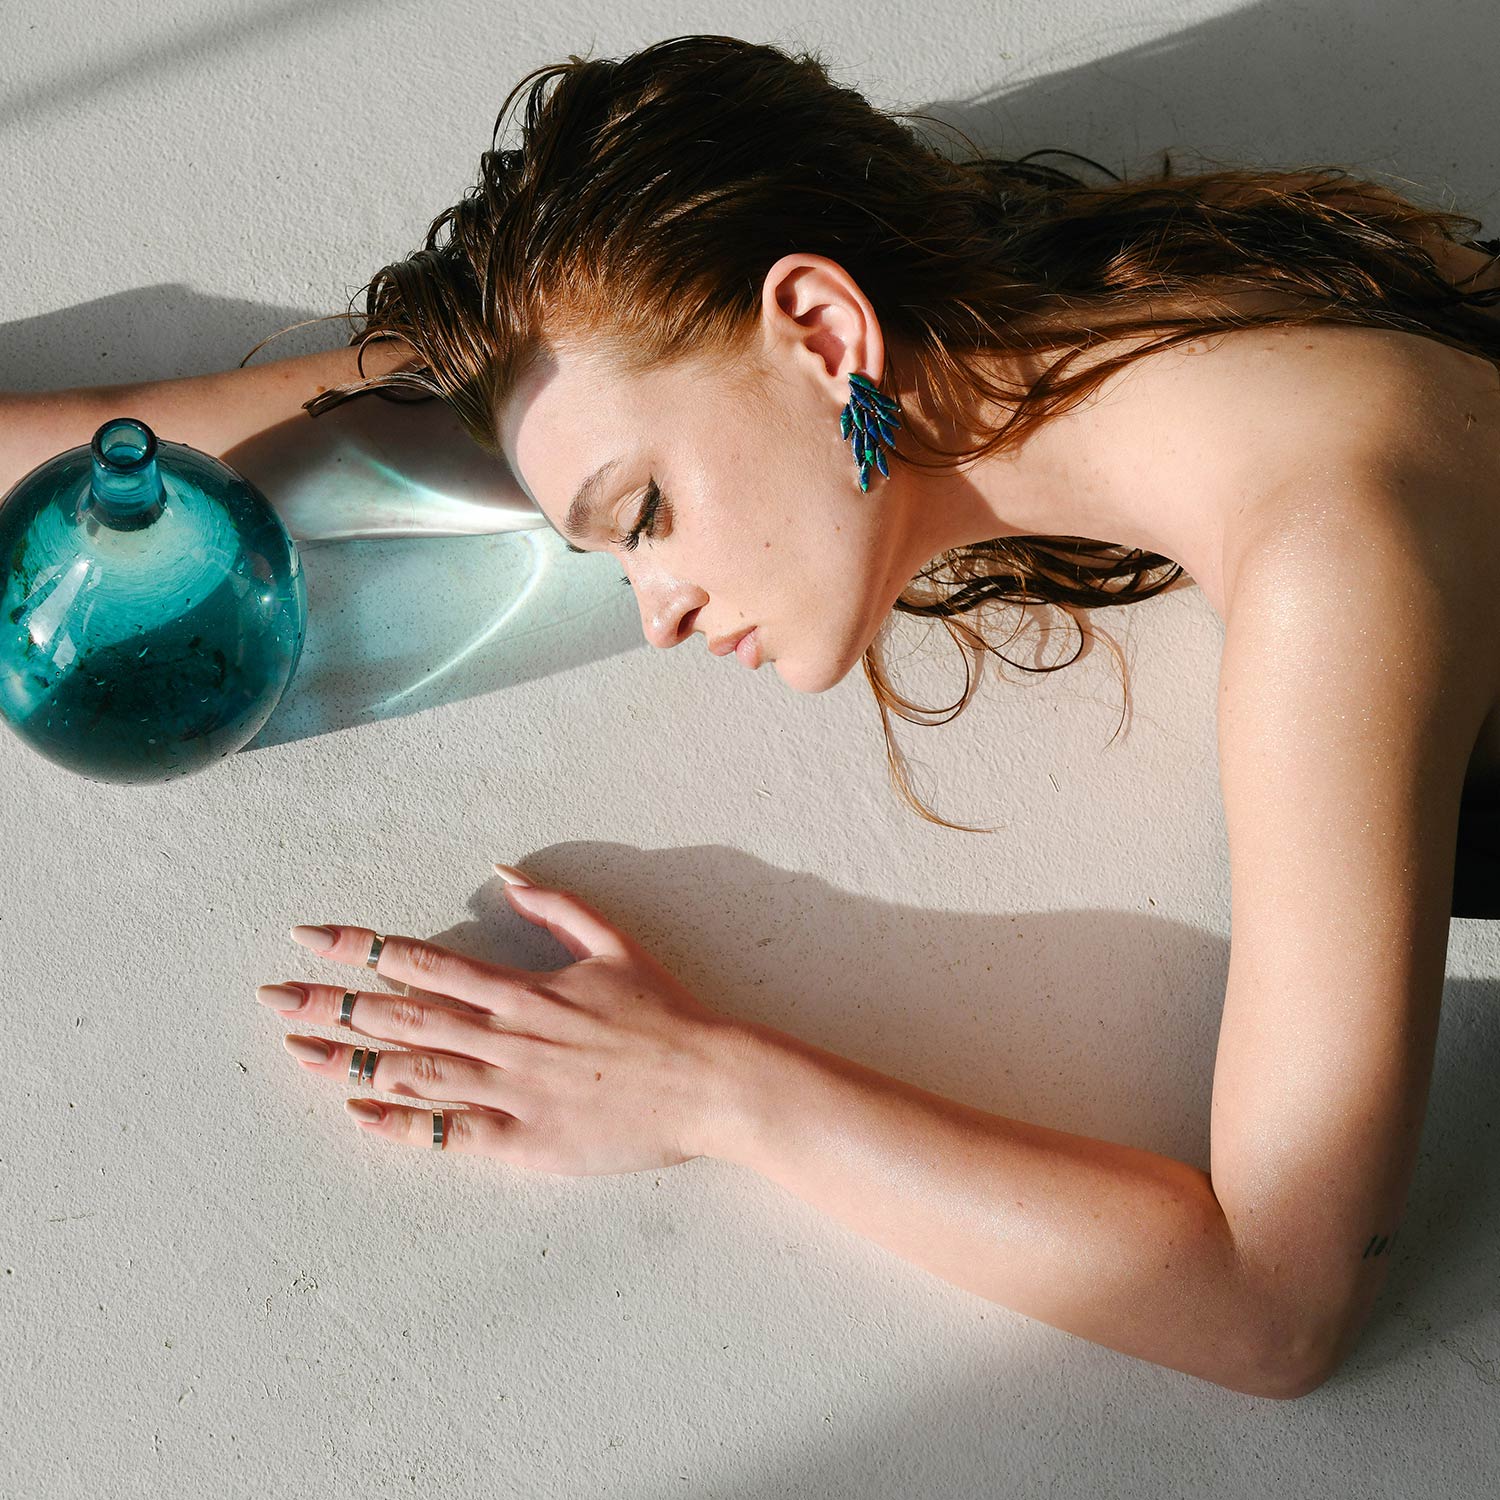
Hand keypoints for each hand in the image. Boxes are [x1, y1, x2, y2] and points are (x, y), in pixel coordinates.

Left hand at [257, 869, 747, 1175]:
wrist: (709, 1082)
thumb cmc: (664, 1012)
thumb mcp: (613, 943)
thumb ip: (554, 906)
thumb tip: (500, 874)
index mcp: (520, 989)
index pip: (421, 961)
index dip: (359, 948)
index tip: (309, 937)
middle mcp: (504, 1036)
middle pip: (398, 1017)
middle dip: (329, 1004)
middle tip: (271, 997)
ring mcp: (510, 1091)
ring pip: (413, 1073)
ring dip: (349, 1063)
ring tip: (296, 1054)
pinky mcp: (524, 1140)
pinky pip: (447, 1134)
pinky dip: (400, 1125)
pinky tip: (359, 1117)